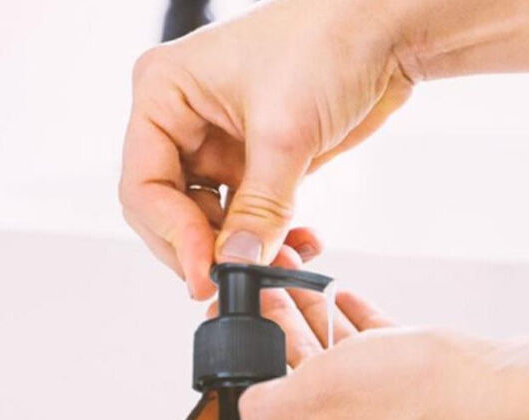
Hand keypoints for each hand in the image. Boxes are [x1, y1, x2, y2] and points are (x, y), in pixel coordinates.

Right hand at [119, 0, 411, 298]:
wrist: (384, 32)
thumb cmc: (328, 40)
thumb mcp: (284, 132)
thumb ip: (258, 208)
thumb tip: (237, 262)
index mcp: (164, 94)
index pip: (143, 186)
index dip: (173, 236)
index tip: (209, 271)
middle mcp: (184, 121)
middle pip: (170, 213)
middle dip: (204, 250)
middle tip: (237, 278)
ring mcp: (220, 145)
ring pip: (210, 223)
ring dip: (241, 252)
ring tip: (278, 265)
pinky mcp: (256, 164)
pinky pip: (246, 219)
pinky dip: (266, 241)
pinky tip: (295, 249)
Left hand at [237, 288, 528, 419]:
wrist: (525, 401)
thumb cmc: (430, 398)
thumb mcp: (325, 393)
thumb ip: (271, 406)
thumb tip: (246, 413)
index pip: (274, 411)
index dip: (257, 358)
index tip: (248, 314)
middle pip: (310, 391)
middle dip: (289, 335)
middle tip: (273, 291)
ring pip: (349, 377)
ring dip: (324, 331)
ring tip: (306, 288)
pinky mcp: (435, 411)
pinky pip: (387, 370)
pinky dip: (365, 337)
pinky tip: (350, 303)